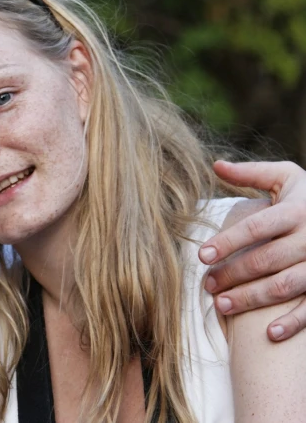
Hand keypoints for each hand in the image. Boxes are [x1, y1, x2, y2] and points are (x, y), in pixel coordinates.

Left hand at [199, 160, 305, 341]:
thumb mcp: (287, 178)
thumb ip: (252, 174)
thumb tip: (215, 165)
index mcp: (297, 211)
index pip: (256, 228)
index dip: (227, 242)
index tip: (201, 256)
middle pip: (265, 260)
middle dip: (233, 274)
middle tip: (207, 285)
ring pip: (284, 286)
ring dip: (252, 299)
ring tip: (222, 306)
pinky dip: (293, 322)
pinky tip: (268, 333)